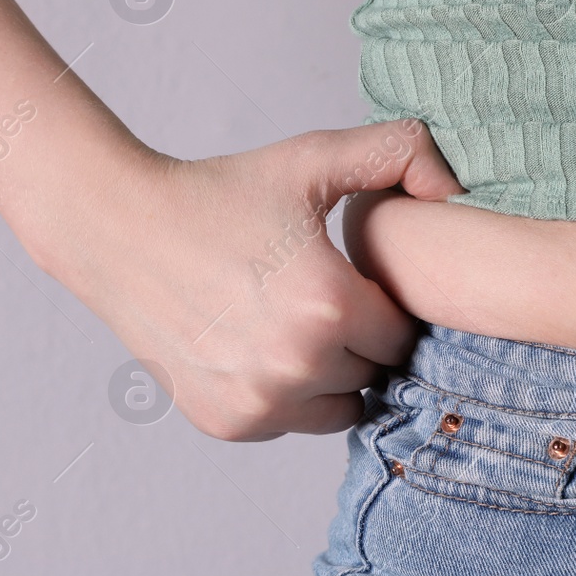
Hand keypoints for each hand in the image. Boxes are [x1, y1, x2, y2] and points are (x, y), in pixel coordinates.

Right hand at [30, 119, 464, 440]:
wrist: (119, 229)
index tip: (354, 279)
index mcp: (329, 305)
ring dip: (329, 374)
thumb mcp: (311, 159)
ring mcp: (259, 403)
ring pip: (338, 405)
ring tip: (292, 322)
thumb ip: (397, 153)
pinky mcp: (227, 422)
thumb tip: (456, 186)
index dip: (383, 303)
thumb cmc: (219, 192)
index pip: (402, 333)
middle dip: (358, 338)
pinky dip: (285, 394)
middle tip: (318, 296)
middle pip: (373, 371)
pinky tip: (258, 345)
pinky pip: (291, 421)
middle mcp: (297, 366)